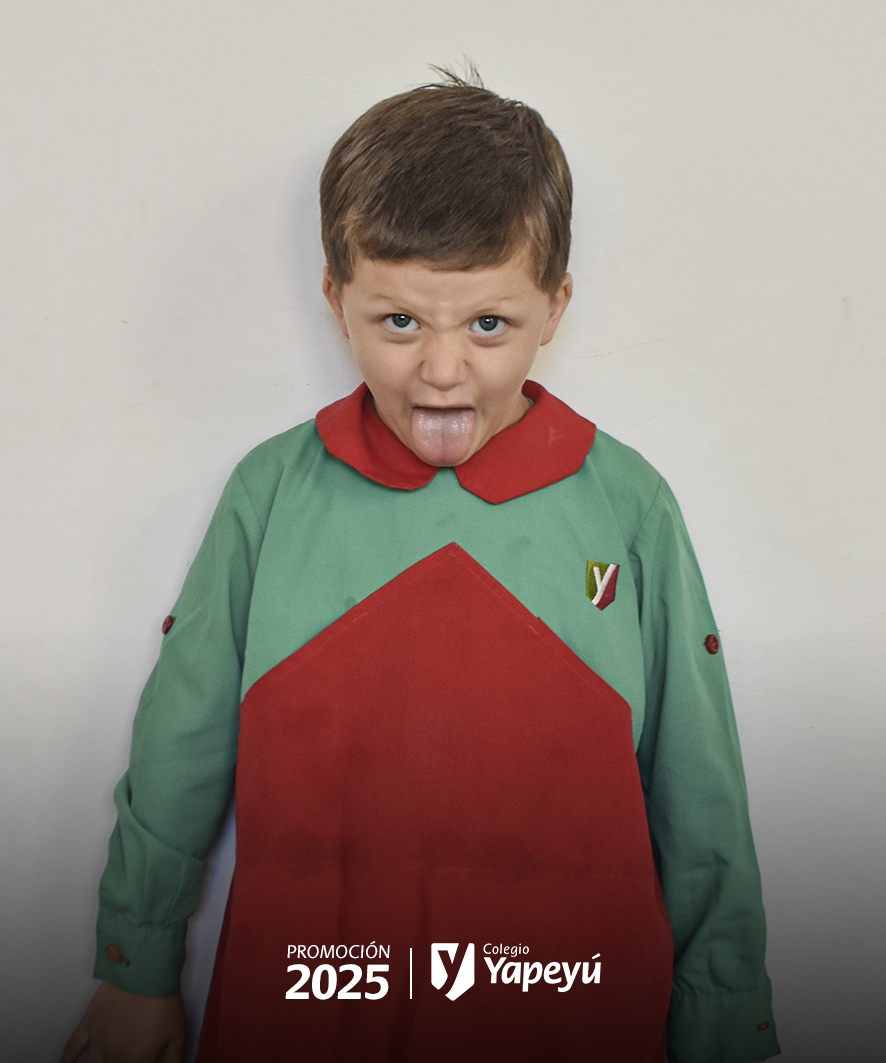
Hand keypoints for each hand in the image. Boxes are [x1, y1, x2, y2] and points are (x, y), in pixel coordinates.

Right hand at [60, 981, 185, 1062]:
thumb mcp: (178, 1035)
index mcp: (137, 1061)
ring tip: (105, 1061)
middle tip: (128, 1057)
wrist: (147, 969)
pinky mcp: (88, 1024)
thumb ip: (173, 1062)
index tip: (144, 1062)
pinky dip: (66, 1061)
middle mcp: (113, 1055)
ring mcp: (98, 1040)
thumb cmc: (163, 999)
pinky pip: (71, 1049)